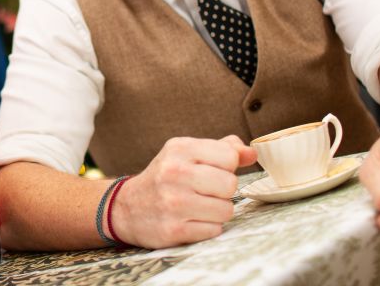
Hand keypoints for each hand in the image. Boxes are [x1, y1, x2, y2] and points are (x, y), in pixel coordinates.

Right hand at [110, 135, 256, 248]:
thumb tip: (252, 153)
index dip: (226, 167)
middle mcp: (174, 173)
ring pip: (226, 210)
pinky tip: (190, 220)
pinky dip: (207, 227)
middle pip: (230, 185)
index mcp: (179, 149)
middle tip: (206, 191)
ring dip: (217, 212)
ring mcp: (173, 202)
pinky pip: (214, 230)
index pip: (230, 157)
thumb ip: (222, 149)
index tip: (212, 171)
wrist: (127, 208)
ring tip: (198, 207)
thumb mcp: (187, 154)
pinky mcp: (174, 230)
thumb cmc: (165, 177)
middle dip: (223, 191)